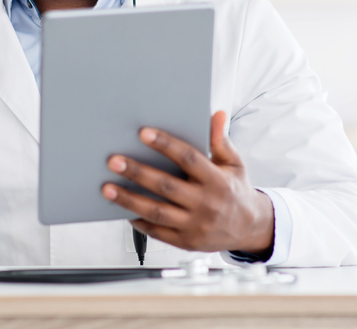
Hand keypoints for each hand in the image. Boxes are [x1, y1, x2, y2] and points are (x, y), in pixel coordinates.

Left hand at [101, 111, 274, 255]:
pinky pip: (157, 232)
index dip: (166, 144)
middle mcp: (206, 204)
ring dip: (129, 199)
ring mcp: (195, 226)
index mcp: (217, 181)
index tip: (143, 133)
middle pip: (166, 186)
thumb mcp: (234, 164)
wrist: (249, 228)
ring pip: (157, 212)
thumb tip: (215, 115)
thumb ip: (221, 140)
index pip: (188, 159)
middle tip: (114, 160)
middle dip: (138, 172)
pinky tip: (122, 210)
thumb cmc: (235, 190)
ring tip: (107, 188)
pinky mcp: (186, 242)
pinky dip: (138, 222)